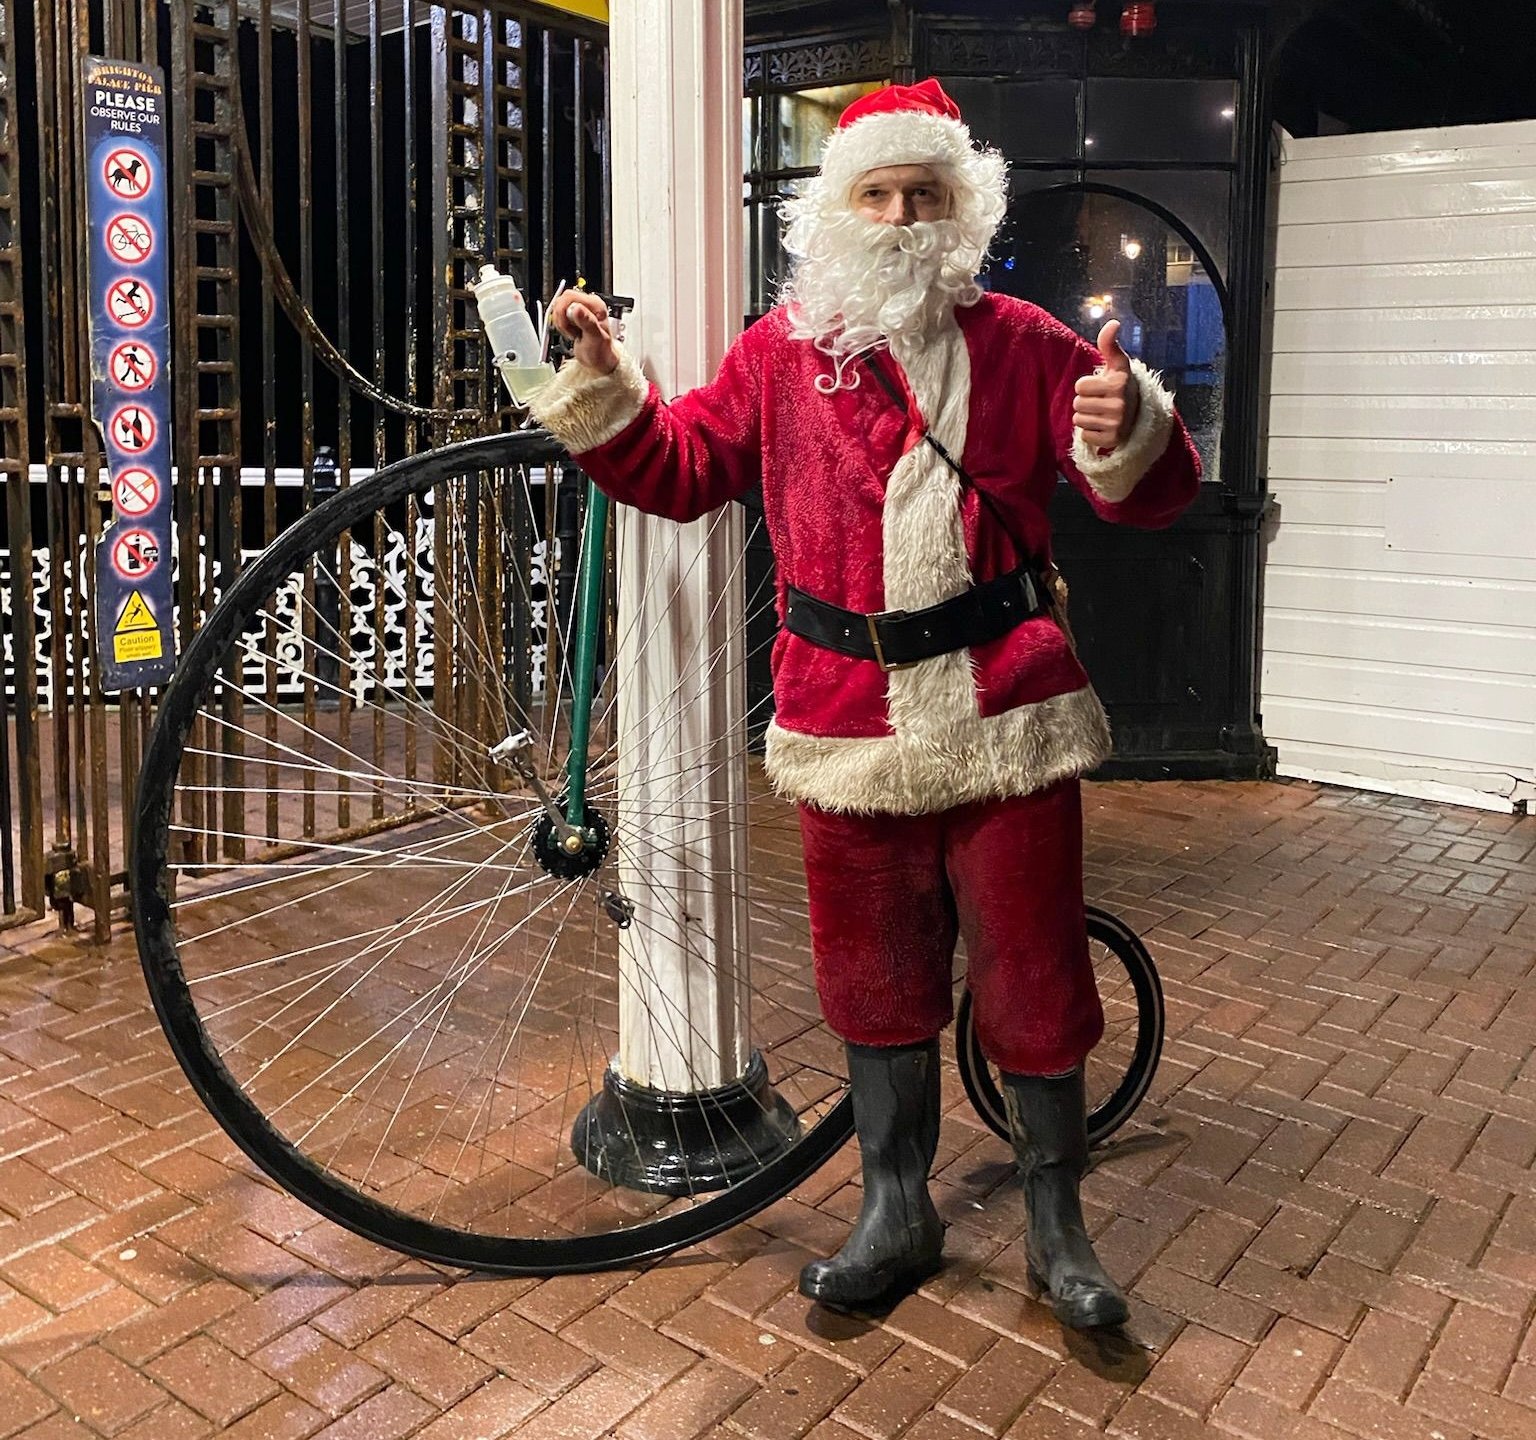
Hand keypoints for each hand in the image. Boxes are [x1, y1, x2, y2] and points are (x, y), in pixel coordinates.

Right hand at [549, 288, 618, 374]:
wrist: (600, 360)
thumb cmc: (602, 351)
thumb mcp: (595, 337)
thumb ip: (587, 321)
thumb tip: (576, 309)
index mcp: (596, 305)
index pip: (570, 297)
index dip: (564, 311)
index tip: (569, 325)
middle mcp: (588, 304)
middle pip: (562, 300)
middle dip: (561, 317)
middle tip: (569, 330)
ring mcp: (580, 309)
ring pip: (559, 307)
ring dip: (560, 322)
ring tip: (572, 333)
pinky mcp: (573, 315)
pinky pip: (559, 314)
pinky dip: (560, 325)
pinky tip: (570, 332)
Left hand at [1072, 320, 1139, 450]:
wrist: (1138, 415)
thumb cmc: (1121, 386)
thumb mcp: (1117, 364)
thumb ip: (1109, 344)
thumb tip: (1113, 322)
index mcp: (1119, 383)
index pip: (1079, 386)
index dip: (1086, 386)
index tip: (1101, 387)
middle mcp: (1119, 404)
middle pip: (1077, 404)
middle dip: (1086, 402)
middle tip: (1101, 402)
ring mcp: (1117, 424)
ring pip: (1079, 420)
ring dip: (1086, 417)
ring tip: (1101, 414)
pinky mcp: (1112, 440)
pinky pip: (1084, 435)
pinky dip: (1090, 433)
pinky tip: (1103, 427)